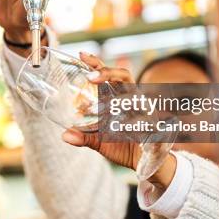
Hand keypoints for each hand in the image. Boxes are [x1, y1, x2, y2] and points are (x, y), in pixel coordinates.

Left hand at [62, 53, 176, 187]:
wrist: (145, 164)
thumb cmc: (122, 146)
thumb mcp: (100, 142)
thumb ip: (84, 137)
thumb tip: (64, 135)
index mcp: (119, 98)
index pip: (109, 76)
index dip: (97, 64)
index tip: (81, 55)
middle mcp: (133, 100)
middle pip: (123, 77)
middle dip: (108, 73)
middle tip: (91, 77)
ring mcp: (145, 111)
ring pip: (135, 97)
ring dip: (119, 101)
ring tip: (102, 109)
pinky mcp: (154, 125)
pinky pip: (145, 120)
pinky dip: (133, 122)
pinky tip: (122, 128)